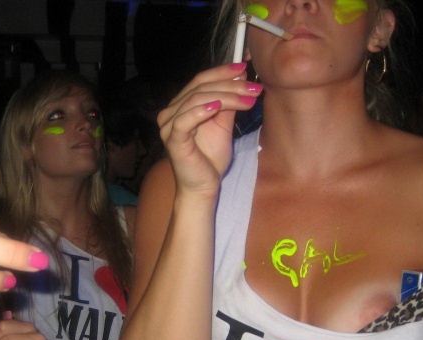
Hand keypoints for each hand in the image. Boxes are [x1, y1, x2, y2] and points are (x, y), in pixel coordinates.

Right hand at [157, 63, 261, 199]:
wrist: (203, 187)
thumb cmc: (210, 159)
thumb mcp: (223, 125)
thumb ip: (228, 104)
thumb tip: (241, 78)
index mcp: (181, 105)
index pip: (201, 80)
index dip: (223, 72)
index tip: (246, 68)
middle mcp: (171, 112)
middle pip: (200, 87)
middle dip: (230, 85)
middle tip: (254, 87)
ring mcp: (168, 126)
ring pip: (196, 100)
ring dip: (225, 97)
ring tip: (247, 100)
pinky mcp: (172, 140)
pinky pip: (184, 120)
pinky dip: (201, 111)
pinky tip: (218, 107)